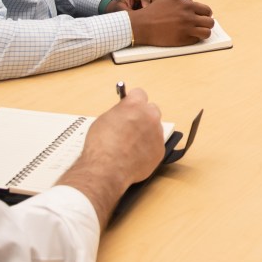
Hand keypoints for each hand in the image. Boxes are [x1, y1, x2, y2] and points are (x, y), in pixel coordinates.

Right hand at [59, 88, 166, 225]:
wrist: (107, 168)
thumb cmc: (101, 145)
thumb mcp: (104, 120)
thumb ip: (119, 113)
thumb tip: (123, 113)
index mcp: (135, 105)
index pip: (139, 94)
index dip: (133, 101)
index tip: (130, 106)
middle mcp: (149, 116)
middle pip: (151, 109)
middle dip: (143, 115)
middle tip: (132, 125)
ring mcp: (157, 133)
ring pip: (154, 128)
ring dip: (146, 132)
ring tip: (131, 144)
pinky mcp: (160, 149)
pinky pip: (156, 144)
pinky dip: (148, 148)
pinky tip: (135, 155)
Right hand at [129, 0, 213, 46]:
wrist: (143, 25)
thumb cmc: (153, 11)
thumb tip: (190, 2)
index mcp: (186, 5)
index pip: (207, 10)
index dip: (205, 14)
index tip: (203, 16)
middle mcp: (189, 17)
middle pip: (210, 22)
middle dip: (206, 23)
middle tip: (201, 25)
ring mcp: (187, 29)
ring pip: (207, 33)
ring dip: (204, 32)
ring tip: (198, 32)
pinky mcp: (183, 40)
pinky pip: (196, 40)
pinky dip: (194, 38)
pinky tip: (188, 36)